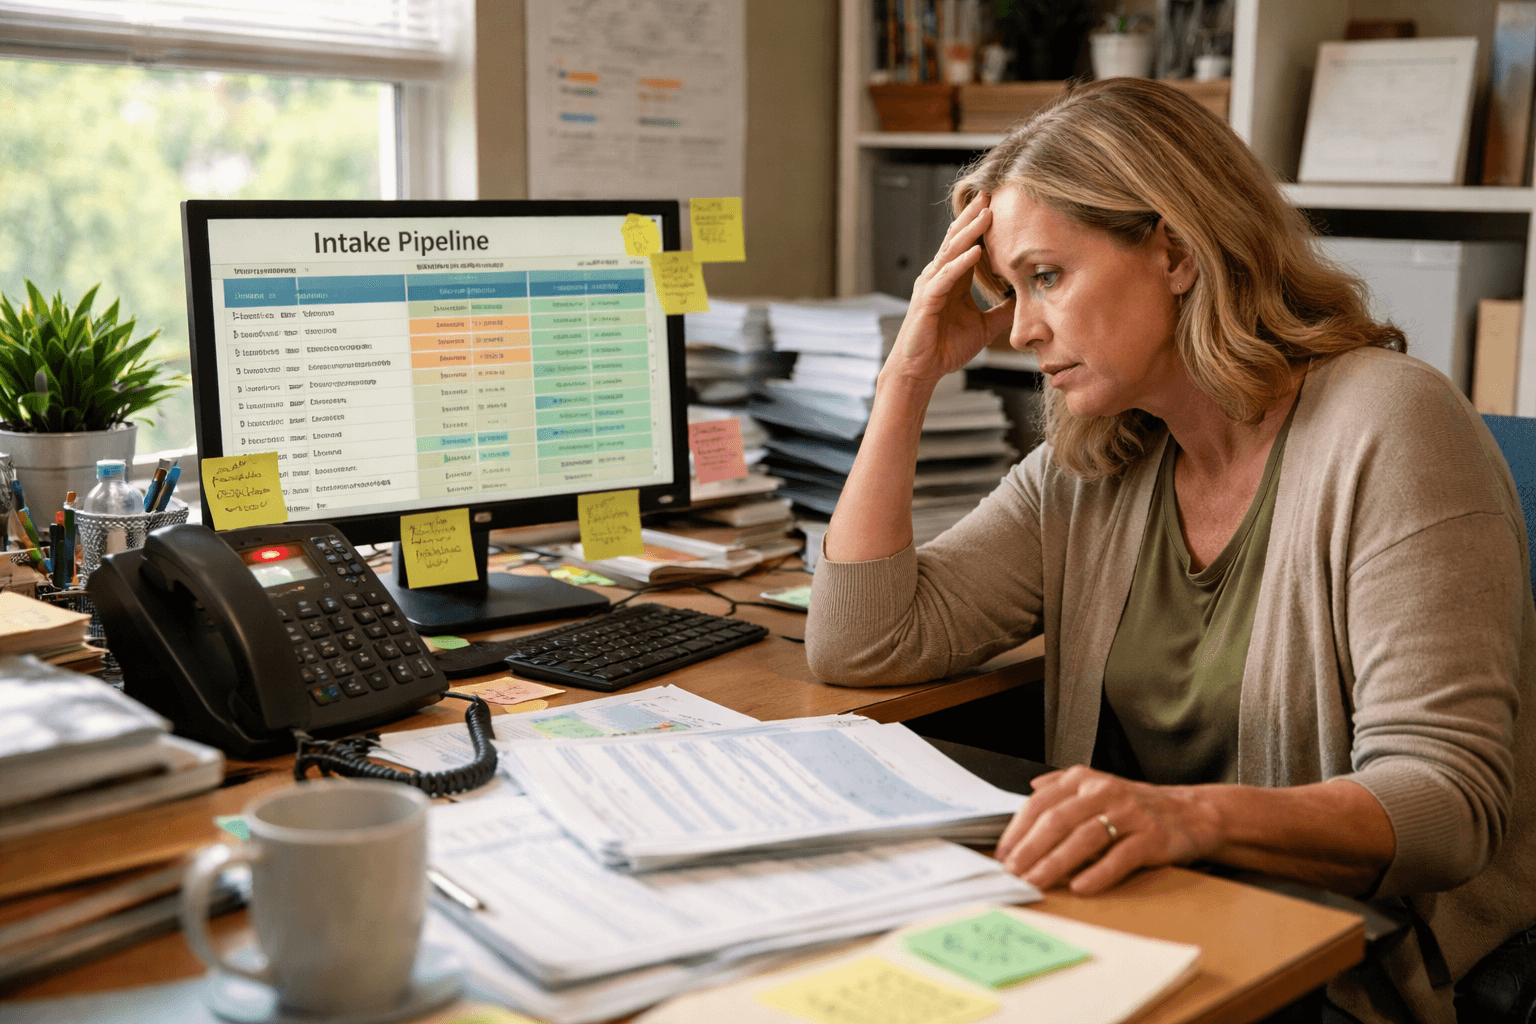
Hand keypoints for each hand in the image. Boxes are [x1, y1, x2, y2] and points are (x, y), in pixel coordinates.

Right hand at [885, 193, 1015, 385]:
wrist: (921, 372)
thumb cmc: (945, 349)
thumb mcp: (984, 327)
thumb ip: (1002, 311)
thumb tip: (1026, 299)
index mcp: (951, 280)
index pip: (967, 245)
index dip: (981, 226)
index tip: (999, 204)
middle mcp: (938, 277)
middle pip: (956, 240)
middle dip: (973, 216)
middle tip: (990, 193)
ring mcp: (930, 287)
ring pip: (950, 252)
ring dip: (969, 232)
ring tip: (985, 213)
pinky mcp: (926, 301)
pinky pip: (945, 278)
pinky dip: (960, 264)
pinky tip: (975, 251)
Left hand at [995, 766, 1222, 894]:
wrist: (1192, 812)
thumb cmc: (1136, 806)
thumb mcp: (1098, 786)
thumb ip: (1063, 786)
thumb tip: (1031, 789)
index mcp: (1084, 780)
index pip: (1040, 803)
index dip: (1018, 830)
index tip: (1002, 855)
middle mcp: (1103, 791)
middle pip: (1057, 820)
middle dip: (1030, 849)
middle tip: (1013, 873)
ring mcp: (1129, 813)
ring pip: (1084, 838)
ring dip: (1056, 863)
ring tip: (1036, 882)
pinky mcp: (1152, 836)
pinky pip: (1120, 856)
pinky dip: (1098, 872)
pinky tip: (1080, 887)